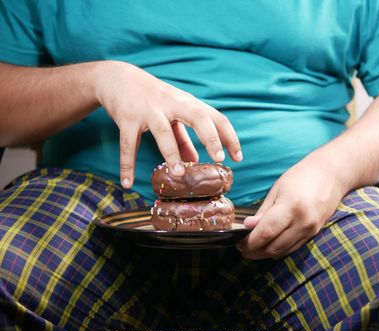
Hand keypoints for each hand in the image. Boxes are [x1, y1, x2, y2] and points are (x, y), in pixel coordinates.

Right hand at [93, 61, 241, 187]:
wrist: (116, 77)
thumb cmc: (152, 98)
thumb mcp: (171, 113)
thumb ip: (182, 136)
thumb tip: (195, 160)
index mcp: (187, 103)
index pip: (215, 117)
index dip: (229, 136)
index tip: (238, 157)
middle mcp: (171, 103)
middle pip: (197, 116)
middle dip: (210, 137)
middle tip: (219, 158)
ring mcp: (149, 109)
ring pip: (162, 131)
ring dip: (171, 153)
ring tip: (179, 173)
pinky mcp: (127, 117)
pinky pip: (128, 143)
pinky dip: (127, 164)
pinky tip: (128, 183)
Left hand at [237, 152, 345, 259]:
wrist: (331, 174)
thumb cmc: (301, 176)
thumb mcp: (277, 190)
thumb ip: (263, 211)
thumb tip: (248, 227)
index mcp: (291, 206)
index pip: (266, 233)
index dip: (250, 242)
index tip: (239, 243)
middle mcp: (303, 221)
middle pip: (273, 247)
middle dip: (255, 251)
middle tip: (242, 248)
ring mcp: (311, 229)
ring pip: (283, 251)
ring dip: (266, 253)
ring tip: (253, 248)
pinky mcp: (315, 233)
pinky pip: (293, 248)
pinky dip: (279, 249)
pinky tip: (269, 244)